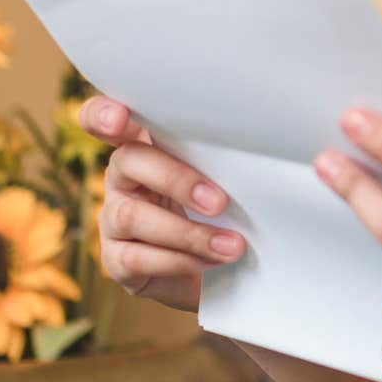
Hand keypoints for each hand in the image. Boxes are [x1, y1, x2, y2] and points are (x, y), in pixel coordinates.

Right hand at [79, 96, 247, 312]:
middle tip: (220, 201)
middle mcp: (123, 175)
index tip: (120, 115)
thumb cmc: (229, 207)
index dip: (102, 113)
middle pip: (128, 161)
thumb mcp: (229, 174)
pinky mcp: (117, 259)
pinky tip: (212, 263)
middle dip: (176, 179)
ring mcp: (114, 217)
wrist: (227, 268)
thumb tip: (280, 145)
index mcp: (146, 143)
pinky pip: (137, 257)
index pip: (104, 117)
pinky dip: (179, 260)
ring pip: (133, 215)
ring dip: (187, 232)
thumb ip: (228, 154)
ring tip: (232, 245)